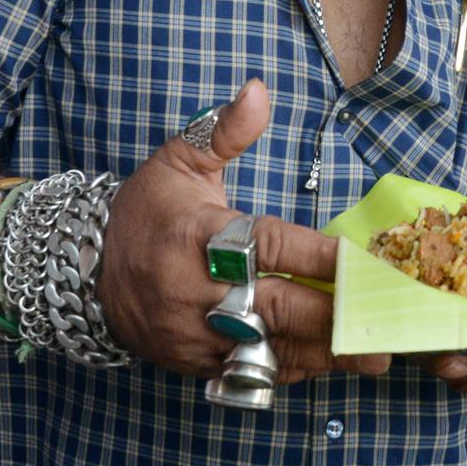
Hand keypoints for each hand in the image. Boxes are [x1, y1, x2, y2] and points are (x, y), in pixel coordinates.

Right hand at [99, 77, 390, 383]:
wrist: (84, 272)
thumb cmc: (145, 210)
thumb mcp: (179, 158)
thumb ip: (225, 129)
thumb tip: (259, 90)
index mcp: (197, 234)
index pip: (267, 245)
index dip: (314, 254)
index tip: (358, 259)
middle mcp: (195, 289)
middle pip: (274, 307)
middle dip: (331, 316)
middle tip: (383, 320)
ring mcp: (194, 333)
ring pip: (268, 351)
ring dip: (322, 354)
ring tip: (372, 353)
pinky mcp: (194, 364)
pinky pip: (250, 374)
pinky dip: (291, 369)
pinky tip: (329, 361)